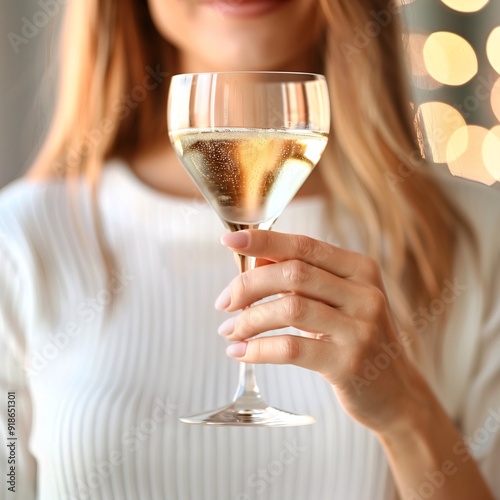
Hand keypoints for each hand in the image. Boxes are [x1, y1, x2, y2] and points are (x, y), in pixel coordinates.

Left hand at [215, 229, 430, 432]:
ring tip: (230, 331)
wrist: (394, 391)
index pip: (304, 245)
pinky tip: (240, 353)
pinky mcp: (348, 362)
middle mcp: (364, 293)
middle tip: (224, 302)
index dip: (264, 240)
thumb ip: (302, 278)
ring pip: (289, 308)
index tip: (230, 241)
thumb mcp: (337, 301)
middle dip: (248, 285)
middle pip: (293, 273)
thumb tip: (255, 261)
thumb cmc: (355, 338)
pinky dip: (258, 349)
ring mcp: (360, 328)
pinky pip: (291, 348)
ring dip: (249, 319)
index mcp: (360, 269)